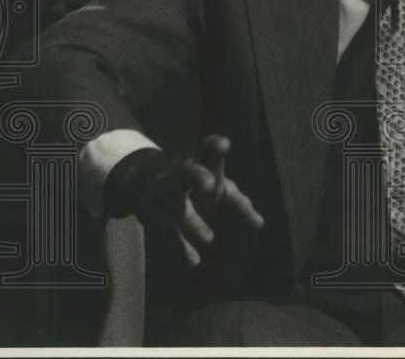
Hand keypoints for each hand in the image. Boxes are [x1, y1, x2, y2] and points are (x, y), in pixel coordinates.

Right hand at [105, 135, 263, 266]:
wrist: (145, 176)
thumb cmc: (196, 179)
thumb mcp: (217, 185)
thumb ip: (238, 203)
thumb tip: (259, 224)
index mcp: (200, 161)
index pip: (207, 151)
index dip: (214, 146)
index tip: (223, 145)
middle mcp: (179, 172)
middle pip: (187, 171)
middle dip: (198, 176)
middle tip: (211, 186)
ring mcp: (162, 191)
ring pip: (174, 203)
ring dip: (191, 220)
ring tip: (209, 238)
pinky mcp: (151, 212)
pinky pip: (165, 230)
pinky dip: (179, 246)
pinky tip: (194, 260)